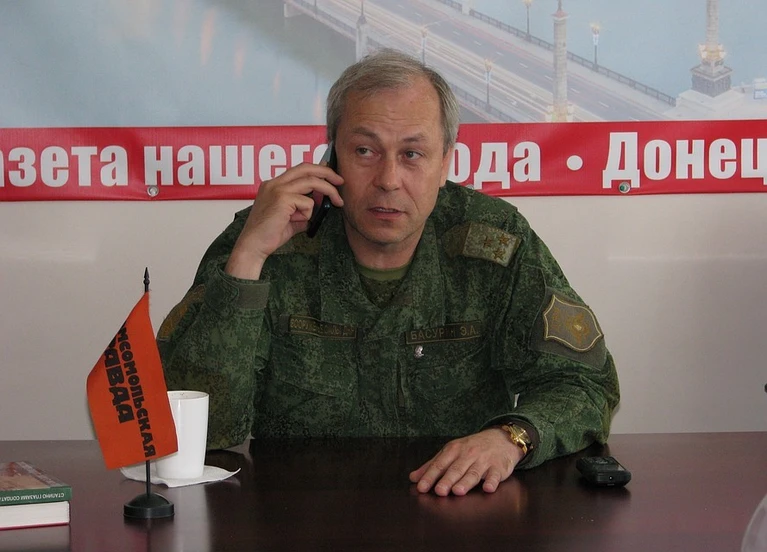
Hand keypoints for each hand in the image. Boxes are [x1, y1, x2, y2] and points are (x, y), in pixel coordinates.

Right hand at [225, 162, 343, 278]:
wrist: (254, 245)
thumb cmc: (269, 234)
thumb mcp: (292, 218)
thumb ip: (304, 208)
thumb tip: (321, 203)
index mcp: (273, 185)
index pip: (299, 169)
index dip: (317, 169)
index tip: (331, 174)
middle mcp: (274, 183)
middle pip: (306, 167)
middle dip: (327, 172)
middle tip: (340, 181)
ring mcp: (277, 189)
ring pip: (311, 181)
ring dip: (328, 190)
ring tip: (337, 202)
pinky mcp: (282, 198)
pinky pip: (308, 202)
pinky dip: (307, 214)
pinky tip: (295, 221)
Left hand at [409, 428, 524, 495]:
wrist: (501, 439)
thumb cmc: (472, 448)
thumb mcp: (451, 452)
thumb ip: (433, 465)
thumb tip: (413, 478)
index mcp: (454, 450)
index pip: (439, 464)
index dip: (430, 476)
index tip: (421, 487)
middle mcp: (468, 454)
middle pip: (456, 469)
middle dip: (447, 480)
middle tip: (439, 491)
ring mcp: (484, 461)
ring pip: (473, 472)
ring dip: (466, 481)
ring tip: (458, 491)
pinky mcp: (498, 467)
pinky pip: (495, 475)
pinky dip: (492, 481)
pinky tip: (488, 488)